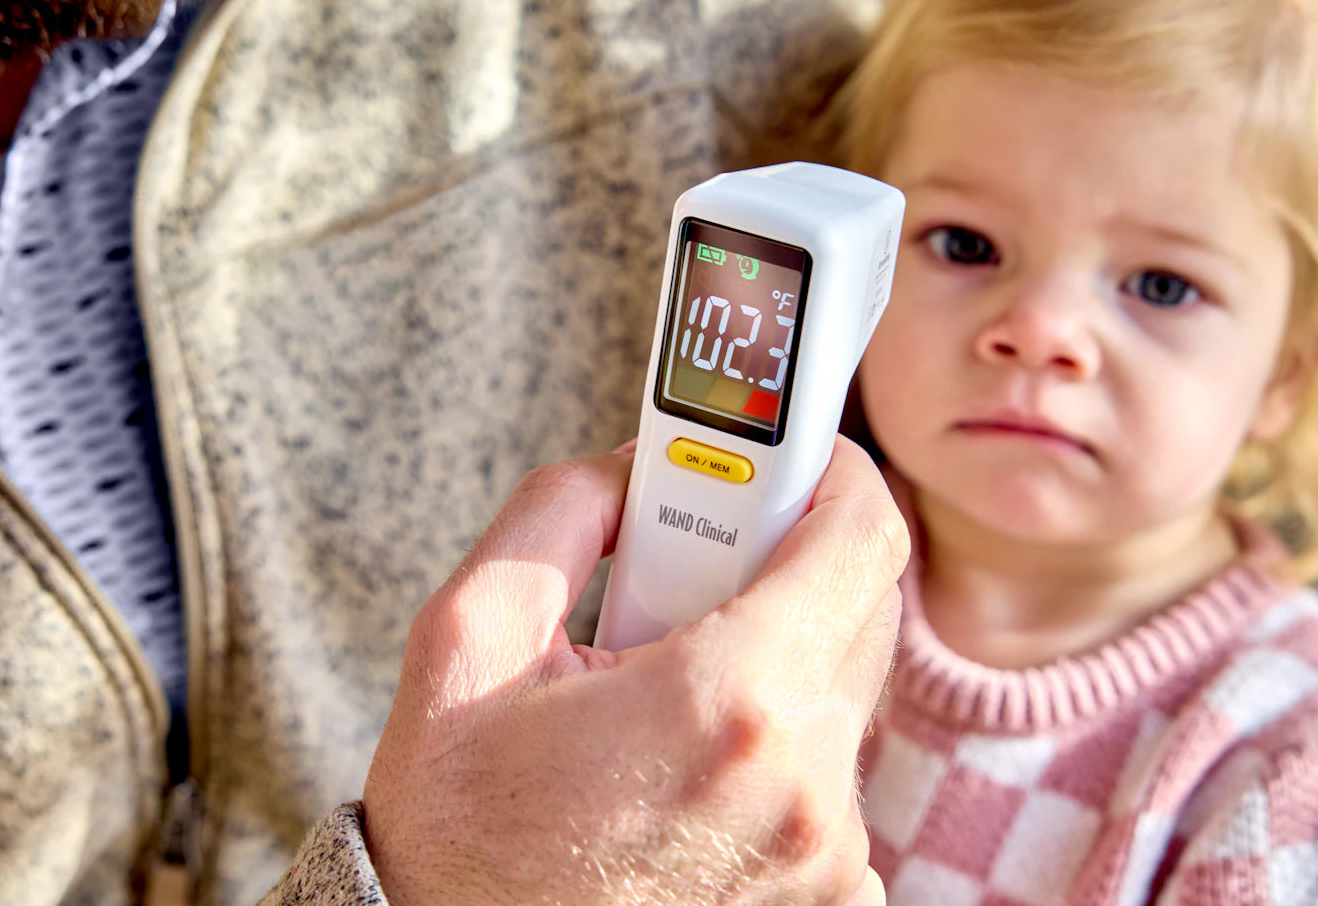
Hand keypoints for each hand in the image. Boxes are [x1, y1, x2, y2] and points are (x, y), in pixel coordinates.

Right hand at [362, 436, 907, 905]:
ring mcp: (827, 858)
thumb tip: (636, 468)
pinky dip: (776, 748)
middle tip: (686, 572)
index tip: (793, 456)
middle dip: (787, 561)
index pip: (862, 535)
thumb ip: (559, 512)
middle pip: (862, 608)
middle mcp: (805, 789)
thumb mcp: (466, 637)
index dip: (833, 471)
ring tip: (661, 690)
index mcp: (730, 705)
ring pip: (841, 692)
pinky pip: (830, 778)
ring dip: (775, 659)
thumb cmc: (455, 824)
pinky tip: (684, 766)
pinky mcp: (828, 899)